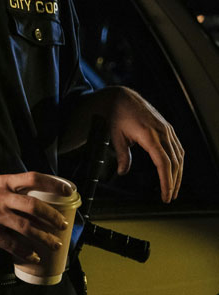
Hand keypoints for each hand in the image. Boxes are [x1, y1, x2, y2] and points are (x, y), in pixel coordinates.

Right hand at [0, 172, 71, 262]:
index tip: (69, 191)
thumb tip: (31, 202)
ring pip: (27, 228)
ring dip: (44, 238)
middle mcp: (0, 197)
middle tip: (62, 225)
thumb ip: (8, 191)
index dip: (53, 184)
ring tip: (54, 244)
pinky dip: (26, 251)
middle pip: (35, 206)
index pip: (33, 178)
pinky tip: (33, 256)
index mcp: (3, 183)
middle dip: (53, 217)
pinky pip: (12, 244)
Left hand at [107, 87, 183, 202]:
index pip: (163, 163)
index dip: (166, 181)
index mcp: (149, 135)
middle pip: (174, 162)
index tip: (165, 194)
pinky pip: (177, 147)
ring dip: (178, 173)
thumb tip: (123, 172)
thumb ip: (122, 155)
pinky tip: (175, 171)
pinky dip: (178, 161)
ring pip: (179, 156)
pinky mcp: (167, 128)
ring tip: (173, 188)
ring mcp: (167, 129)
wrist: (122, 98)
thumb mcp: (115, 136)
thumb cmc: (117, 116)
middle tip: (169, 196)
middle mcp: (162, 132)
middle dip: (173, 182)